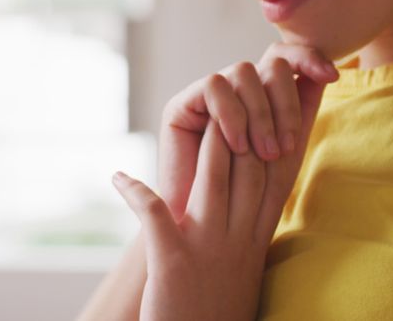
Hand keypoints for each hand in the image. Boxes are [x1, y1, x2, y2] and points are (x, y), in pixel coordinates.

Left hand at [113, 121, 308, 320]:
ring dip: (209, 146)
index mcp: (254, 242)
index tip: (274, 104)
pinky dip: (135, 193)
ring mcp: (207, 251)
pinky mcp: (174, 265)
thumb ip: (245, 231)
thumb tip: (241, 192)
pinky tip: (118, 177)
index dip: (275, 138)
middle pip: (250, 171)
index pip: (272, 180)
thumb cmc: (214, 311)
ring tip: (200, 116)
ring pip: (214, 183)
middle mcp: (237, 242)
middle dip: (247, 127)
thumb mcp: (242, 269)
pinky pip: (155, 217)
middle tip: (237, 94)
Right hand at [158, 43, 337, 220]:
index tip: (332, 76)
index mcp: (262, 96)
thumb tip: (327, 74)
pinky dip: (232, 115)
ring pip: (243, 71)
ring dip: (260, 114)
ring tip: (263, 154)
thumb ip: (302, 115)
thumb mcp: (286, 153)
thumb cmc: (248, 196)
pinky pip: (214, 86)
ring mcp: (208, 95)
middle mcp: (236, 90)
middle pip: (270, 64)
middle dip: (285, 104)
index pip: (286, 58)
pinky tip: (237, 145)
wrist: (208, 226)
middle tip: (284, 149)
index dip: (309, 57)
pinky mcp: (181, 103)